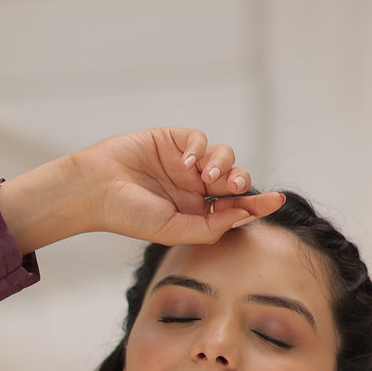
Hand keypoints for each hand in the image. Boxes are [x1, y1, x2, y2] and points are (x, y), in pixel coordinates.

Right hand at [0, 127, 285, 253]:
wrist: (95, 190)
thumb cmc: (130, 216)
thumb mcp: (174, 231)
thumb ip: (211, 228)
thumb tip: (245, 216)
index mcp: (197, 215)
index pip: (234, 208)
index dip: (257, 203)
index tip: (276, 201)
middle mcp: (194, 190)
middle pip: (234, 180)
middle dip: (240, 181)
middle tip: (234, 186)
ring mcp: (184, 164)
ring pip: (222, 156)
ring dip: (221, 165)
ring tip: (204, 177)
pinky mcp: (172, 141)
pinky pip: (199, 139)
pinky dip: (198, 148)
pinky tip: (185, 162)